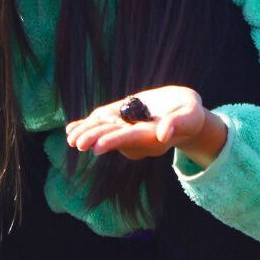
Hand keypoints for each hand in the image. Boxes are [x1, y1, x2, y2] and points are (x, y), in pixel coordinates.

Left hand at [65, 85, 209, 160]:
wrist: (184, 112)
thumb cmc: (190, 113)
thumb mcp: (190, 114)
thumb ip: (177, 123)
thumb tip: (163, 133)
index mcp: (152, 137)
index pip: (131, 138)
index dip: (114, 141)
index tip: (97, 147)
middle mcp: (137, 137)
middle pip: (113, 137)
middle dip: (94, 138)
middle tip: (76, 143)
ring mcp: (128, 129)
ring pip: (104, 131)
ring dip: (87, 133)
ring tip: (70, 136)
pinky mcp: (122, 121)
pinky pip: (102, 125)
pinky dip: (87, 126)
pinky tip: (72, 129)